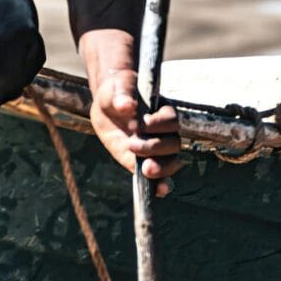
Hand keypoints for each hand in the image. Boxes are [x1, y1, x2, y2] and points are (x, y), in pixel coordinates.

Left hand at [92, 67, 182, 195]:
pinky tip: (158, 192)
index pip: (170, 120)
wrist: (108, 105)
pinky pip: (159, 176)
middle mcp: (165, 132)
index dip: (158, 125)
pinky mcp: (144, 161)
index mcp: (162, 112)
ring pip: (171, 162)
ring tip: (145, 170)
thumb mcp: (117, 89)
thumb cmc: (117, 91)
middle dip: (155, 147)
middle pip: (173, 144)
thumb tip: (127, 105)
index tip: (141, 124)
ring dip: (161, 168)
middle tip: (133, 145)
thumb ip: (122, 96)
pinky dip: (160, 184)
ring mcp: (157, 149)